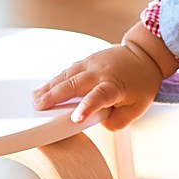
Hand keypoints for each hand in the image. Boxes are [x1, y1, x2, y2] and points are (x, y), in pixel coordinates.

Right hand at [31, 25, 174, 129]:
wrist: (143, 55)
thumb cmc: (141, 83)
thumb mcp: (137, 108)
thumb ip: (117, 121)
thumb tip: (96, 123)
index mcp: (115, 86)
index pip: (99, 97)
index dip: (86, 108)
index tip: (75, 119)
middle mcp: (101, 73)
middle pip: (75, 84)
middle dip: (55, 95)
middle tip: (38, 106)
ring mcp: (92, 64)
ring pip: (67, 75)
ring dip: (50, 87)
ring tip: (35, 98)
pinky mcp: (86, 60)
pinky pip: (68, 71)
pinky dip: (54, 80)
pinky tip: (43, 88)